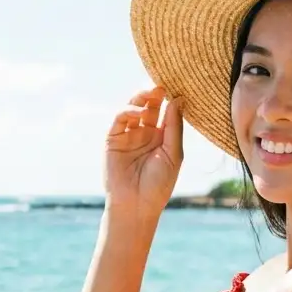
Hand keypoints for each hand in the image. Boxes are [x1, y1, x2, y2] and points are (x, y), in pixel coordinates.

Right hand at [104, 86, 183, 214]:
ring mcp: (128, 136)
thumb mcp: (173, 154)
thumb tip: (178, 100)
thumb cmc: (159, 184)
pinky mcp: (113, 139)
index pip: (165, 112)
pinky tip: (138, 111)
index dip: (170, 100)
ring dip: (141, 98)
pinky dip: (127, 111)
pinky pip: (119, 119)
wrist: (137, 205)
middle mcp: (144, 134)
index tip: (177, 89)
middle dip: (155, 94)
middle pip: (149, 106)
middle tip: (162, 86)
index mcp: (161, 138)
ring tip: (152, 94)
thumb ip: (174, 127)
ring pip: (133, 108)